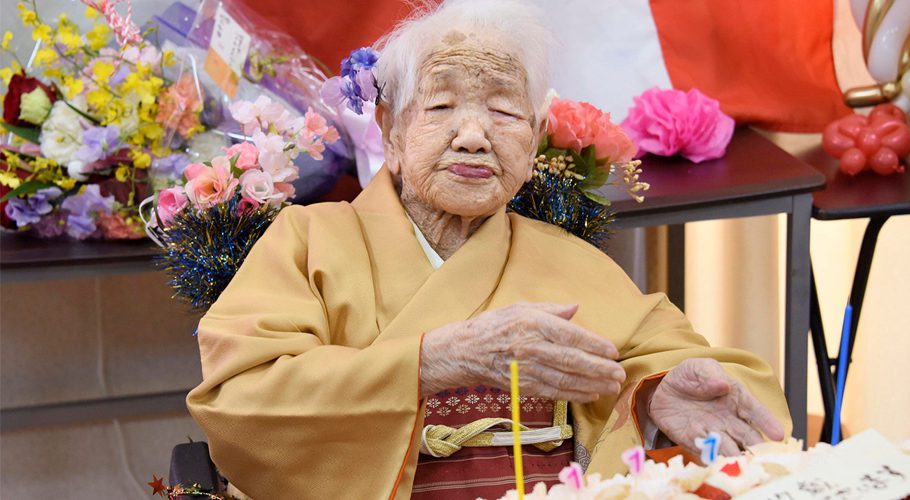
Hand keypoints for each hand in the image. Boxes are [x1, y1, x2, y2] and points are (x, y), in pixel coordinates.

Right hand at [420, 302, 624, 402]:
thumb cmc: (495, 325)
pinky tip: (590, 394)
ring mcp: (527, 369)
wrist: (466, 351)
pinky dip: (574, 394)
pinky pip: (554, 392)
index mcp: (533, 324)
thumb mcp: (521, 307)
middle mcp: (531, 347)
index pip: (571, 335)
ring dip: (592, 385)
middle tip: (620, 373)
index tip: (613, 351)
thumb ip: (551, 309)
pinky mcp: (523, 386)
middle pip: (572, 360)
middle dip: (600, 368)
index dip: (594, 345)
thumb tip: (576, 307)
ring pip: (566, 379)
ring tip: (612, 386)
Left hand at [648, 358, 784, 456]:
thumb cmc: (689, 376)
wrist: (664, 389)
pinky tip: (716, 467)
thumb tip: (722, 384)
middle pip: (747, 436)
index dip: (767, 422)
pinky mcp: (695, 442)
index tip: (778, 434)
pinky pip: (705, 453)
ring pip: (729, 449)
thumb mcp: (698, 367)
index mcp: (736, 399)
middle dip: (756, 447)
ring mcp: (713, 433)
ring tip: (741, 465)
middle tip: (763, 458)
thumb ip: (709, 373)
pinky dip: (712, 460)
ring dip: (735, 457)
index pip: (755, 411)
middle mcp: (729, 420)